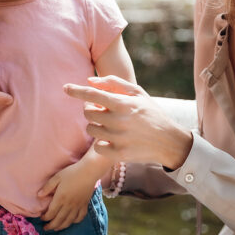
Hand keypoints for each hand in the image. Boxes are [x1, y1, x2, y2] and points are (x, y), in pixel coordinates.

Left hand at [37, 162, 98, 230]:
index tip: (42, 218)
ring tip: (56, 228)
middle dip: (51, 226)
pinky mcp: (85, 205)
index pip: (51, 213)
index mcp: (60, 198)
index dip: (45, 218)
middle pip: (59, 220)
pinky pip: (79, 217)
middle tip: (46, 228)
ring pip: (69, 221)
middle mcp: (69, 205)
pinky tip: (71, 221)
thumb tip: (39, 196)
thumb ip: (47, 187)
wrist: (89, 171)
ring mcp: (78, 206)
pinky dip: (74, 222)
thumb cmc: (72, 172)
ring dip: (61, 227)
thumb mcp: (57, 177)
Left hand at [64, 75, 192, 168]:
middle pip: (88, 113)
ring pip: (90, 130)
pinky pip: (97, 146)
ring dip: (95, 126)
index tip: (65, 87)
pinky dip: (101, 142)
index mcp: (122, 103)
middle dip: (91, 110)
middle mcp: (118, 121)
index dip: (76, 90)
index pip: (92, 94)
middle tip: (102, 111)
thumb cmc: (151, 112)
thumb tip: (89, 80)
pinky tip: (111, 139)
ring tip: (109, 125)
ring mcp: (118, 138)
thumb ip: (113, 83)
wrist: (169, 141)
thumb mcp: (138, 92)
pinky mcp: (119, 154)